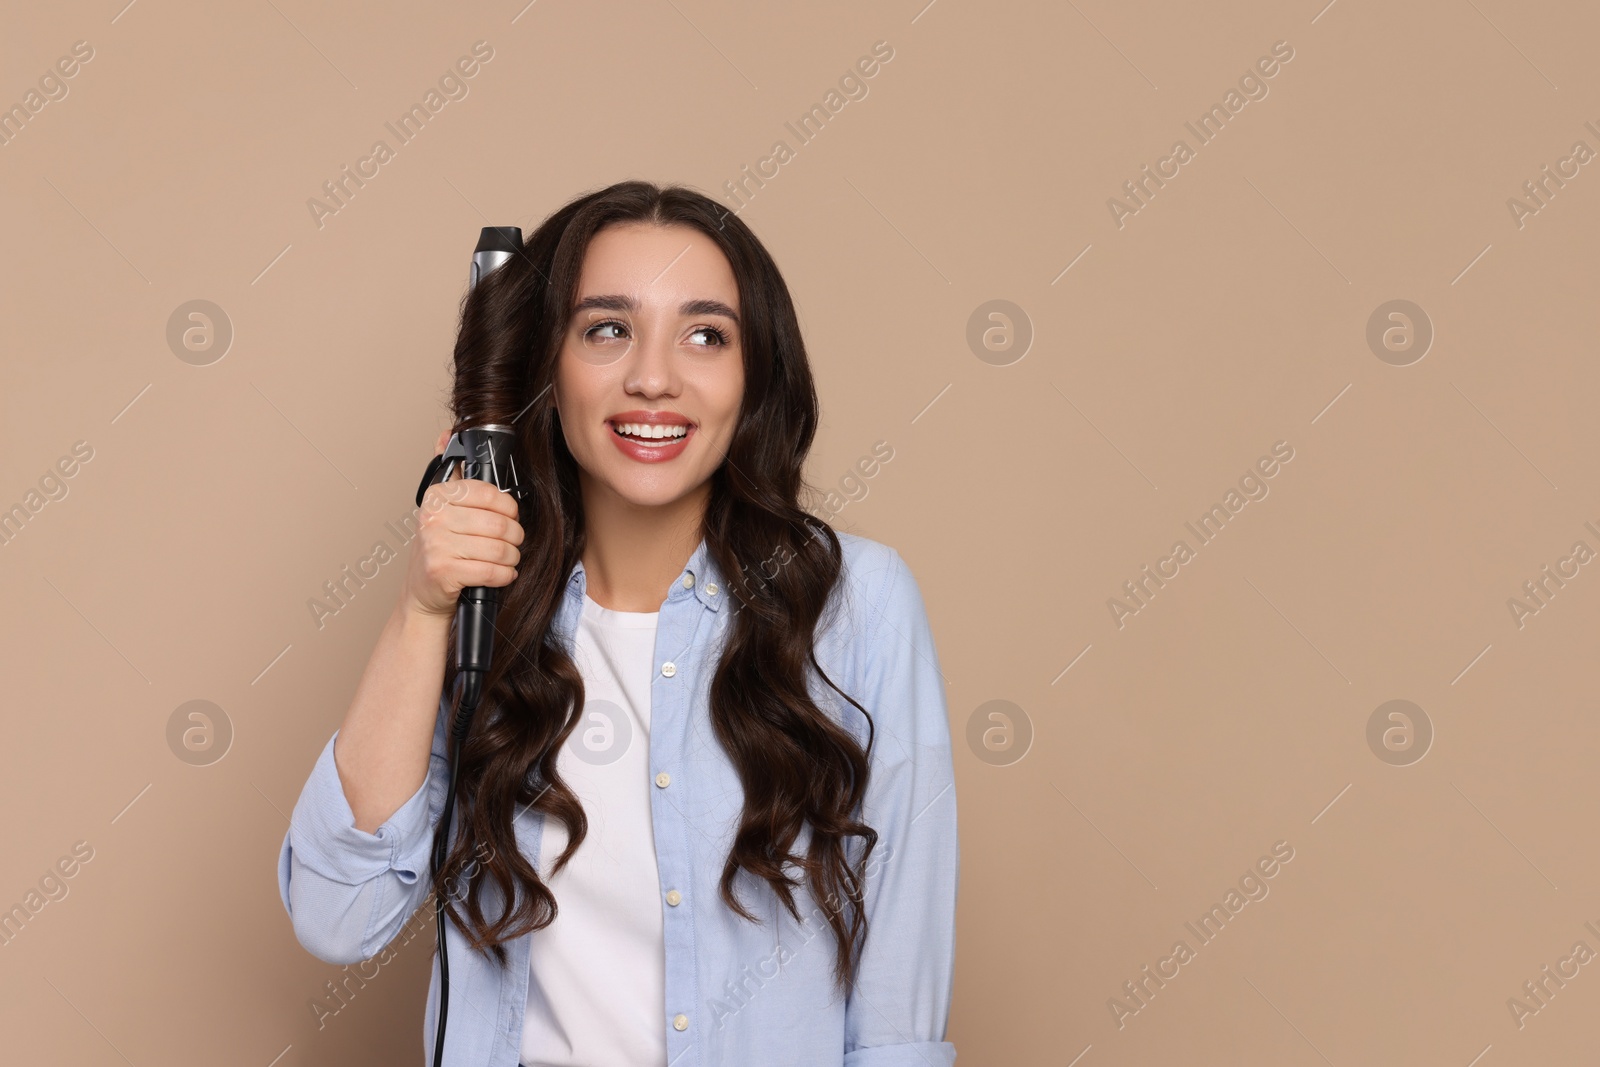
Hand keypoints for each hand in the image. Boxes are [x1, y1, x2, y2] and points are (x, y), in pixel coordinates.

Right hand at [398, 427, 524, 618]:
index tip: (510, 516)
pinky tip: (503, 574)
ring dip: (512, 557)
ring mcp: (436, 546)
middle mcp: (433, 518)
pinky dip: (504, 575)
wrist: (423, 593)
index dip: (510, 508)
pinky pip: (491, 571)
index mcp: (438, 497)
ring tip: (509, 559)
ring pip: (498, 548)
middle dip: (515, 536)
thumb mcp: (443, 508)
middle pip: (498, 523)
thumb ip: (452, 473)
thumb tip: (446, 434)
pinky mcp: (443, 572)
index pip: (490, 493)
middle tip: (513, 542)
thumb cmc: (441, 549)